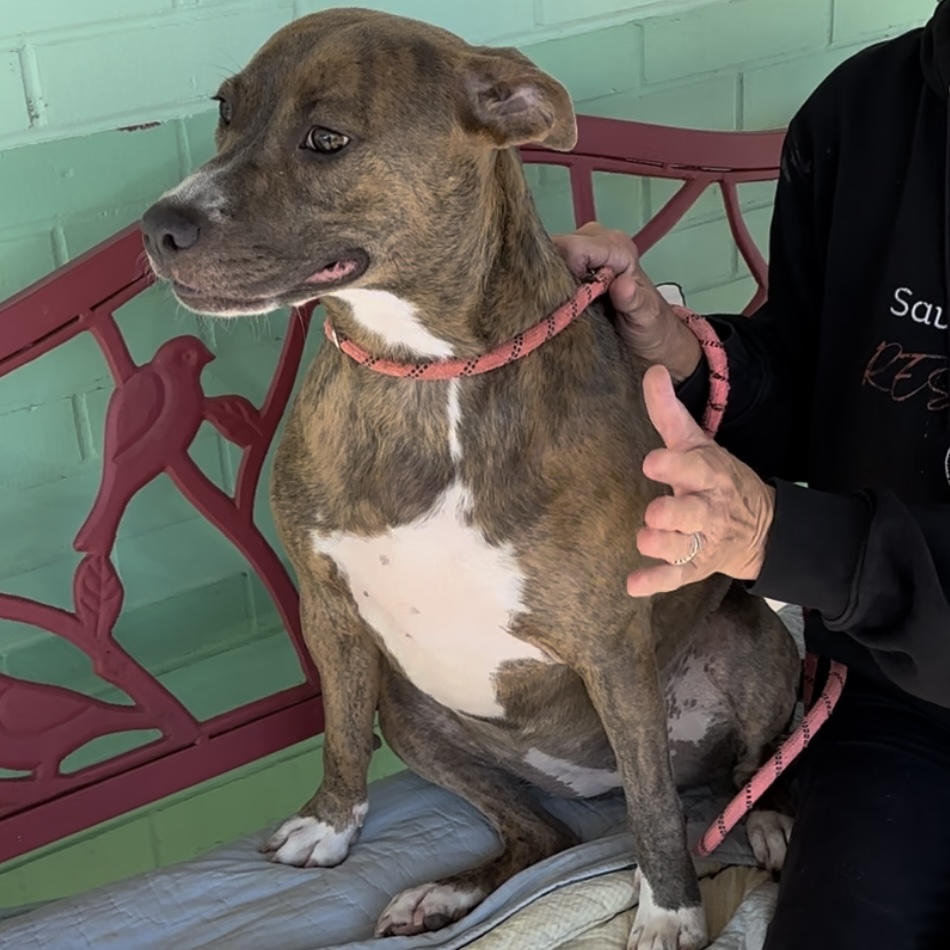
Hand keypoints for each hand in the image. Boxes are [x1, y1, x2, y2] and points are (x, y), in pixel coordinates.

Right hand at [553, 222, 700, 380]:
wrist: (652, 338)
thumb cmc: (652, 327)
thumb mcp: (646, 318)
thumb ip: (634, 301)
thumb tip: (623, 285)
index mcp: (617, 247)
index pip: (571, 248)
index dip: (561, 273)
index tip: (565, 302)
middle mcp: (596, 241)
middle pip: (554, 249)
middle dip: (548, 278)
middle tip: (557, 309)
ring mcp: (582, 251)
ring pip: (547, 258)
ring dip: (546, 284)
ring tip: (555, 309)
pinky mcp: (571, 265)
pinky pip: (548, 268)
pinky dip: (546, 287)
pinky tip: (552, 306)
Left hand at [628, 364, 774, 595]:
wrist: (763, 528)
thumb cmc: (717, 479)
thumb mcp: (697, 442)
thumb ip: (670, 411)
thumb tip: (653, 371)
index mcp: (709, 474)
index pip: (694, 468)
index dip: (674, 466)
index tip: (652, 463)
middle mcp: (708, 509)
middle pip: (690, 513)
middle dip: (671, 513)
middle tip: (656, 512)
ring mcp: (703, 541)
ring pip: (681, 549)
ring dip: (662, 546)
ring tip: (646, 539)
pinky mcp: (695, 568)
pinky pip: (674, 579)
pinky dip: (654, 582)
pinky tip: (632, 584)